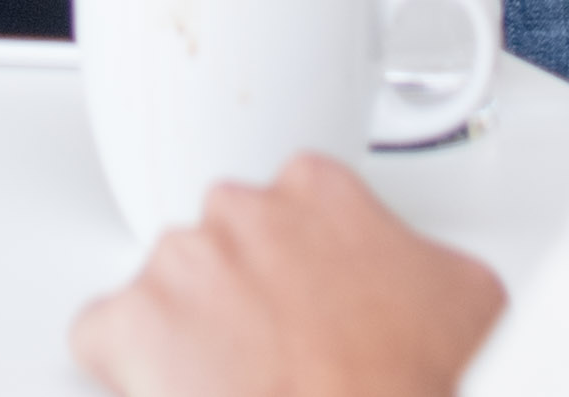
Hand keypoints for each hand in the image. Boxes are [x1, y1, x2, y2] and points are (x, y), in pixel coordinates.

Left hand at [71, 156, 502, 396]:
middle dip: (242, 296)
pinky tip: (168, 394)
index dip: (296, 259)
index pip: (288, 200)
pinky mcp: (134, 324)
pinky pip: (102, 335)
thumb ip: (422, 259)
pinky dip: (124, 366)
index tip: (303, 295)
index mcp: (317, 192)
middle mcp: (240, 214)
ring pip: (165, 288)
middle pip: (222, 243)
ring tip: (234, 388)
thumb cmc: (415, 379)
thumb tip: (424, 281)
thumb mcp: (465, 295)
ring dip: (190, 332)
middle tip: (274, 354)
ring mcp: (183, 265)